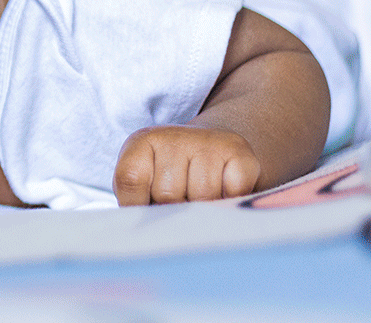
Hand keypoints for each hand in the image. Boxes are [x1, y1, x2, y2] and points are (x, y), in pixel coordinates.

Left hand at [113, 125, 260, 204]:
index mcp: (142, 142)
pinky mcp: (239, 152)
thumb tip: (142, 235)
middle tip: (180, 203)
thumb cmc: (171, 178)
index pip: (131, 179)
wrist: (212, 151)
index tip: (148, 207)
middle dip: (173, 211)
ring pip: (202, 196)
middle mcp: (174, 136)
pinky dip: (230, 201)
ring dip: (203, 209)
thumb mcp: (144, 185)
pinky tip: (223, 192)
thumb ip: (136, 205)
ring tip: (201, 199)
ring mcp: (208, 141)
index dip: (139, 204)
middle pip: (168, 194)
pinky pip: (233, 192)